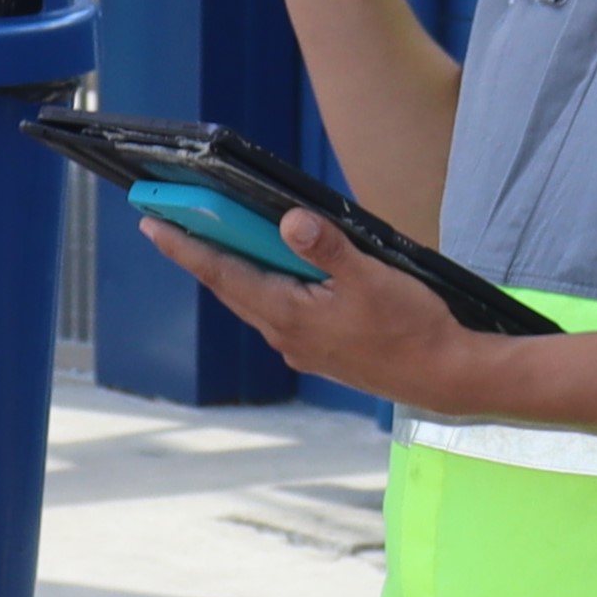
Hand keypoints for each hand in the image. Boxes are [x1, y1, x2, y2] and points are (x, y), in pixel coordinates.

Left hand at [135, 209, 481, 409]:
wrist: (445, 377)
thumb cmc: (413, 328)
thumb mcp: (372, 278)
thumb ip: (328, 247)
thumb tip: (288, 219)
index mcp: (289, 316)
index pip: (224, 274)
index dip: (186, 248)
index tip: (151, 227)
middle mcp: (286, 336)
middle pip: (232, 287)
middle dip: (200, 255)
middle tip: (168, 225)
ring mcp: (302, 347)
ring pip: (254, 301)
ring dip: (233, 270)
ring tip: (215, 240)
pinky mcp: (321, 351)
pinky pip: (279, 311)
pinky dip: (265, 285)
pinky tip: (276, 270)